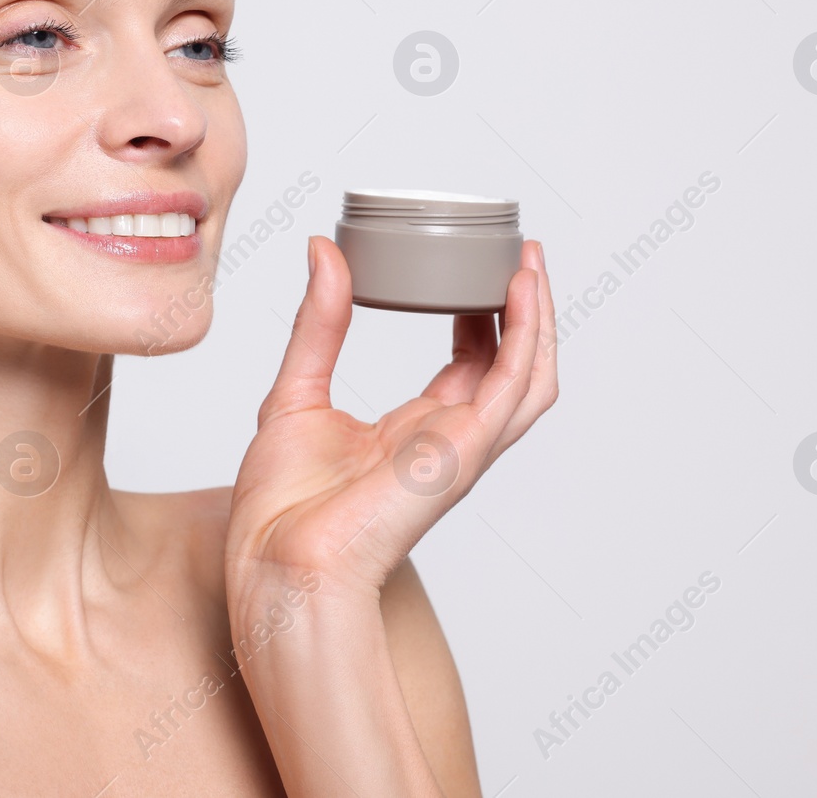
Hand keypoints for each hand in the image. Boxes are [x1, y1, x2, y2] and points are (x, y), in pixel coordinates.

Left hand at [224, 236, 556, 603]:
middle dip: (525, 310)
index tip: (476, 268)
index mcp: (412, 434)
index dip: (482, 315)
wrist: (277, 564)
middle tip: (519, 252)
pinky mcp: (464, 451)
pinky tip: (521, 290)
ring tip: (529, 260)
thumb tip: (323, 252)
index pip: (470, 364)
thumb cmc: (279, 509)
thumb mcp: (295, 392)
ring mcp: (462, 449)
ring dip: (539, 318)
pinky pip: (514, 388)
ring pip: (530, 376)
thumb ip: (318, 323)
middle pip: (513, 367)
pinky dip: (526, 337)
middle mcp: (447, 441)